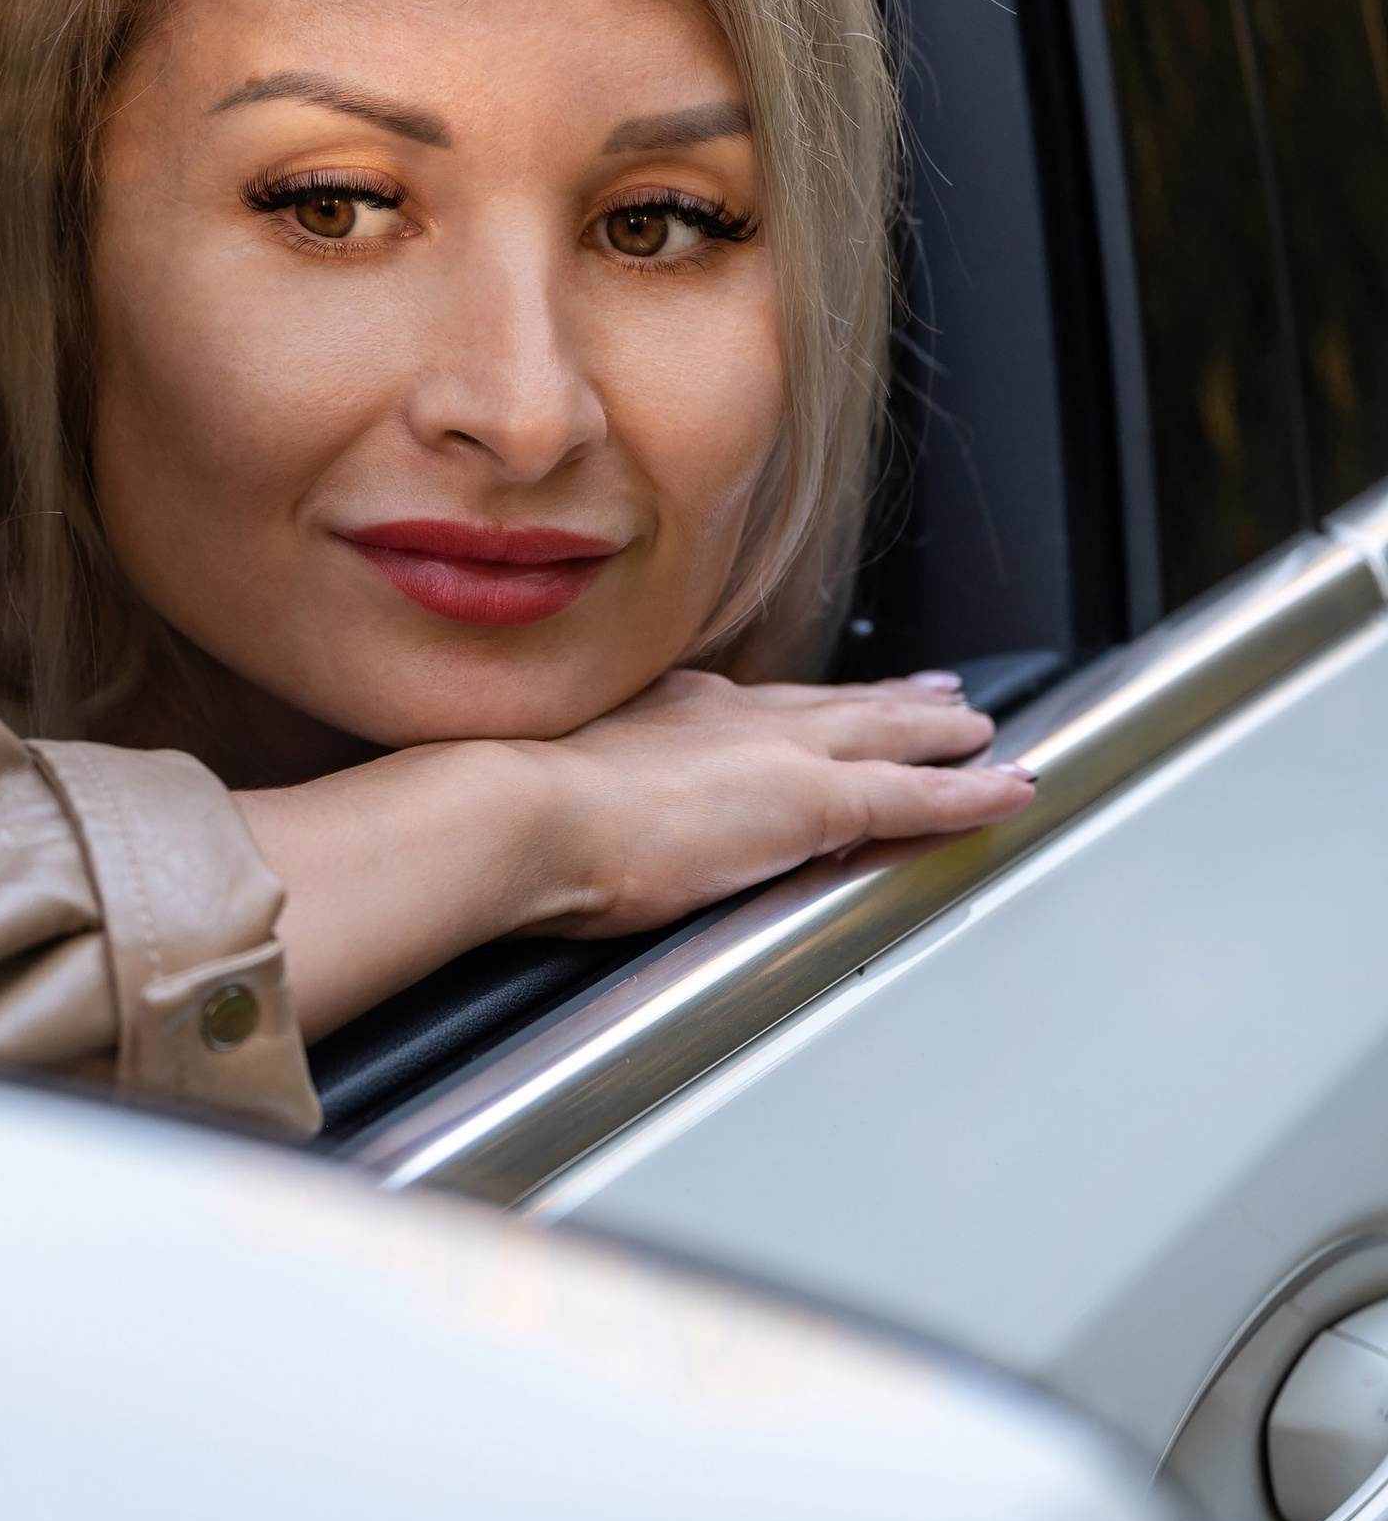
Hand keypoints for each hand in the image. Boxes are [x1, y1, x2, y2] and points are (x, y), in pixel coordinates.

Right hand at [507, 666, 1033, 939]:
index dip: (807, 704)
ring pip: (887, 733)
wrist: (516, 812)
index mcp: (670, 708)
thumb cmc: (513, 817)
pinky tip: (1008, 789)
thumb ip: (590, 797)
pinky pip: (915, 794)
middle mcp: (732, 714)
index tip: (829, 702)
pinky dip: (968, 792)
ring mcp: (778, 752)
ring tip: (983, 732)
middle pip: (836, 704)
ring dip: (940, 732)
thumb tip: (578, 826)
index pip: (761, 704)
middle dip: (892, 700)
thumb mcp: (558, 788)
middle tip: (941, 693)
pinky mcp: (814, 800)